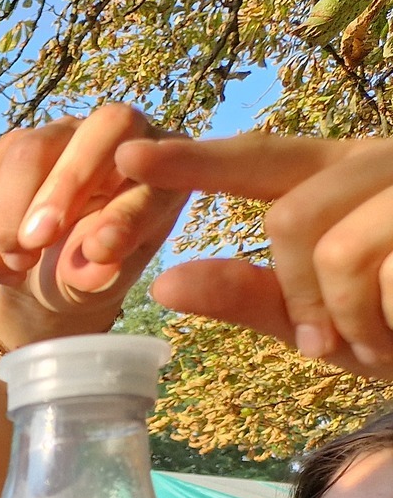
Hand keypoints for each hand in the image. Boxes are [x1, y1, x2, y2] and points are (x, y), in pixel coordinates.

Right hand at [0, 104, 189, 346]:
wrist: (46, 276)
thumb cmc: (93, 270)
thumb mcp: (108, 278)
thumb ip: (106, 268)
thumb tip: (97, 257)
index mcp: (162, 163)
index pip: (153, 165)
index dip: (125, 205)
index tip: (102, 248)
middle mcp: (116, 134)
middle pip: (96, 131)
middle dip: (61, 189)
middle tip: (35, 243)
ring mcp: (59, 135)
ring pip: (26, 153)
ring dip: (11, 218)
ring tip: (18, 265)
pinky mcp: (9, 151)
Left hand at [117, 133, 392, 376]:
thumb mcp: (319, 318)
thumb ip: (249, 296)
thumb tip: (166, 284)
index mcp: (343, 176)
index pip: (261, 160)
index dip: (196, 160)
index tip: (129, 156)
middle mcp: (384, 163)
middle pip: (291, 219)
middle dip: (299, 298)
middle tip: (329, 341)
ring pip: (338, 248)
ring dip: (349, 316)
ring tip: (381, 339)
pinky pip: (387, 276)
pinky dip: (387, 321)